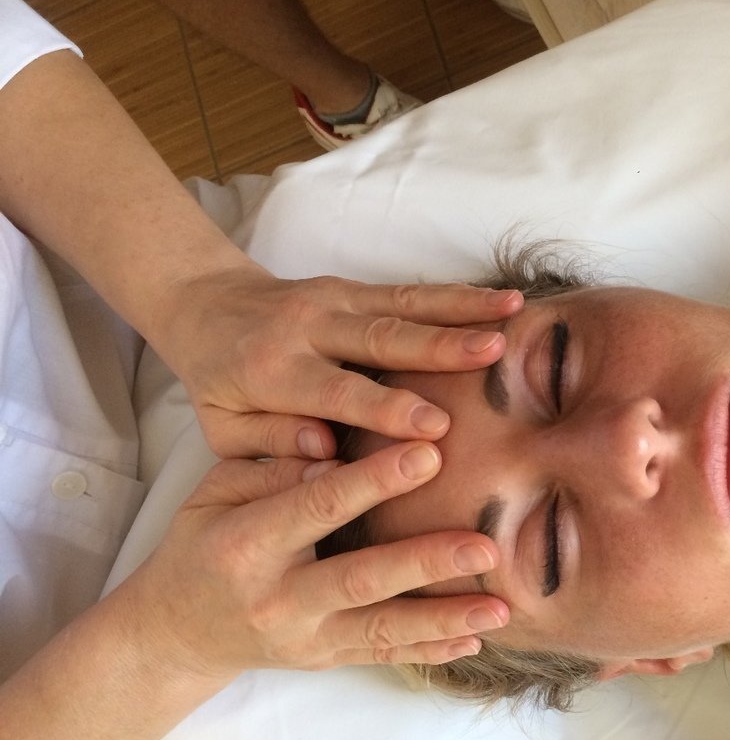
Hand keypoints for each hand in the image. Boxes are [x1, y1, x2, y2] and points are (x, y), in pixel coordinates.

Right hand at [113, 440, 507, 683]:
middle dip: (426, 562)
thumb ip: (268, 470)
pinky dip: (432, 650)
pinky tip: (476, 638)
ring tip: (501, 608)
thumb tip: (329, 448)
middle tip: (485, 546)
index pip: (318, 509)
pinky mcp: (325, 659)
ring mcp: (305, 637)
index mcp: (247, 546)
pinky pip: (384, 655)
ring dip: (445, 619)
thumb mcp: (212, 495)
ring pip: (383, 629)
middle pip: (361, 579)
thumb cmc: (200, 545)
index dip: (374, 482)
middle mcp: (278, 599)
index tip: (429, 453)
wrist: (174, 631)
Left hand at [150, 264, 522, 458]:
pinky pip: (414, 293)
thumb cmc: (222, 386)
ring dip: (464, 309)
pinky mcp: (357, 288)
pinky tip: (505, 302)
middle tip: (491, 355)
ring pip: (406, 305)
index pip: (336, 391)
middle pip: (382, 337)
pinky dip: (460, 296)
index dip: (385, 408)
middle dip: (440, 347)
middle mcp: (307, 327)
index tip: (436, 428)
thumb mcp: (224, 429)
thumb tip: (324, 452)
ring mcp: (335, 300)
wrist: (205, 306)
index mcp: (271, 371)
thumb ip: (271, 444)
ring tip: (513, 314)